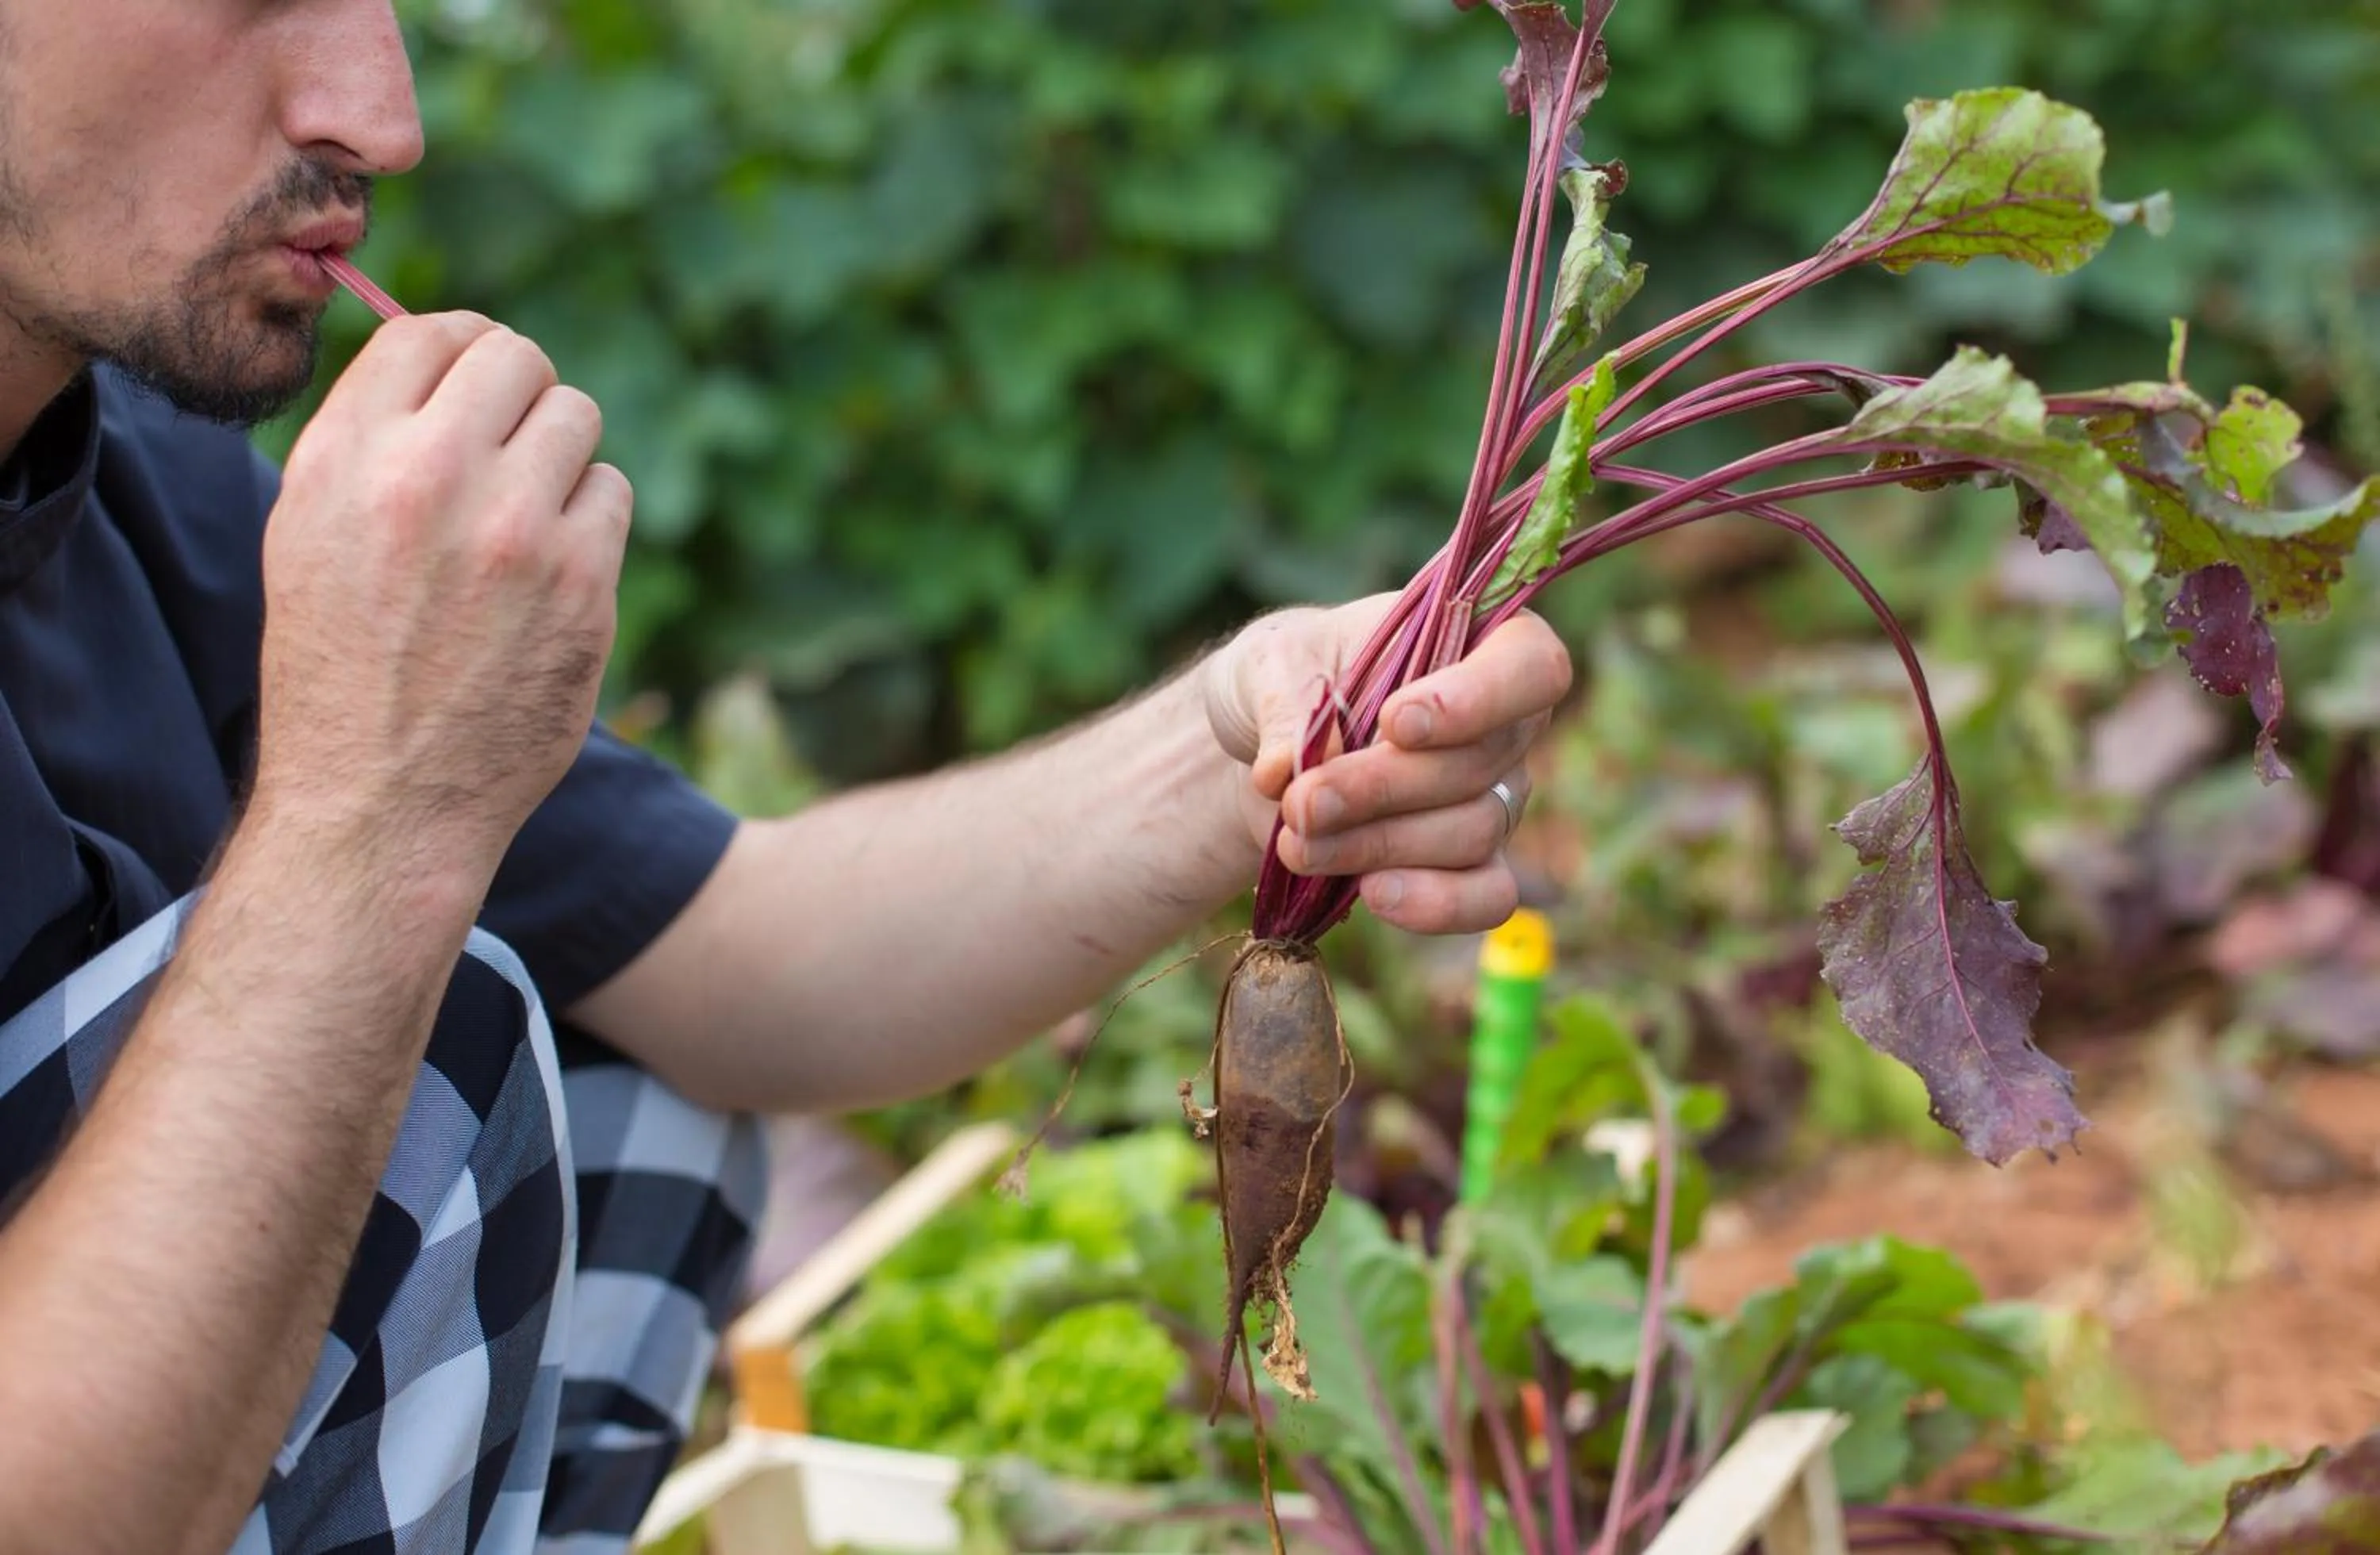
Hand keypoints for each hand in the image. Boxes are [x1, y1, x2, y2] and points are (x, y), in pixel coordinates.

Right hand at [251, 312, 629, 882]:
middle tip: (510, 444)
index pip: (427, 332)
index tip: (472, 384)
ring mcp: (514, 530)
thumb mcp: (309, 534)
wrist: (382, 799)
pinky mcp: (584, 582)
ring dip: (560, 453)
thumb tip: (450, 357)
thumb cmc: (340, 666)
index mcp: (344, 460)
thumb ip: (373, 439)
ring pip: (577, 416)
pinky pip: (610, 491)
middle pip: (517, 358)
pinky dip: (589, 519)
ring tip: (524, 513)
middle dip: (520, 391)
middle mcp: (428, 479)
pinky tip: (552, 569)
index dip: (460, 350)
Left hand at [1204, 594, 1573, 933]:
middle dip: (1383, 789)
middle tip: (1302, 802)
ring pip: (1472, 831)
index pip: (1529, 665)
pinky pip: (1487, 896)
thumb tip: (1285, 770)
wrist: (1264, 753)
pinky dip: (1436, 903)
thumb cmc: (1282, 681)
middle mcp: (1503, 721)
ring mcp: (1493, 796)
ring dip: (1378, 844)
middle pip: (1481, 762)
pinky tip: (1373, 895)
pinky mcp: (1469, 864)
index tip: (1394, 722)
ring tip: (1297, 843)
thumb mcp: (1264, 663)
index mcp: (1479, 640)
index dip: (1477, 698)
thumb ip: (1281, 704)